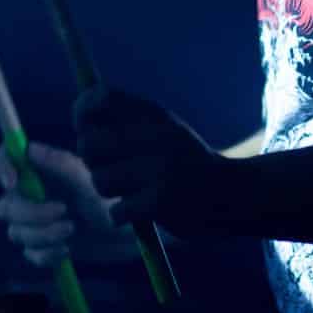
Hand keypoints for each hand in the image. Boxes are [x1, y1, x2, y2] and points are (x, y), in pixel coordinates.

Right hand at [0, 140, 134, 267]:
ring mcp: (34, 223)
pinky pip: (30, 254)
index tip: (13, 182)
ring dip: (43, 234)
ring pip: (16, 233)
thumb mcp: (88, 180)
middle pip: (6, 205)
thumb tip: (29, 149)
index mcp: (41, 171)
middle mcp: (32, 195)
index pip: (8, 159)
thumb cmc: (109, 198)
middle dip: (30, 213)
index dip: (3, 167)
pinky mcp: (41, 247)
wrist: (126, 234)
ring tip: (72, 230)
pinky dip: (48, 254)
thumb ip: (60, 164)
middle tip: (63, 211)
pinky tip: (67, 249)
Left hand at [72, 86, 232, 234]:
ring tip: (130, 190)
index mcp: (154, 114)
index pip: (100, 96)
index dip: (82, 110)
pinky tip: (140, 211)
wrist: (231, 193)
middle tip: (107, 167)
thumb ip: (128, 121)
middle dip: (91, 160)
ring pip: (100, 180)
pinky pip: (116, 211)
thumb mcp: (164, 128)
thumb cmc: (186, 161)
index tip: (84, 126)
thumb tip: (81, 119)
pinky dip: (122, 216)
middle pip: (88, 144)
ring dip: (109, 190)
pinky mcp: (161, 201)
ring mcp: (159, 168)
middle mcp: (156, 135)